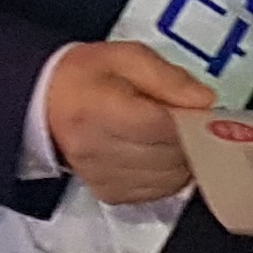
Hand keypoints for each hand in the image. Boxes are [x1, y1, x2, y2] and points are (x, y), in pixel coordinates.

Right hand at [45, 40, 217, 204]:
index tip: (205, 111)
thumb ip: (169, 78)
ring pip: (170, 179)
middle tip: (195, 121)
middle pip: (170, 156)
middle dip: (194, 139)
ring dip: (184, 159)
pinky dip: (170, 175)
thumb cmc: (88, 76)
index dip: (193, 120)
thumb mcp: (128, 57)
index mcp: (99, 110)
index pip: (163, 126)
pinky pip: (158, 192)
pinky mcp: (110, 195)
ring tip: (178, 136)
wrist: (47, 104)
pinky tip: (162, 154)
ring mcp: (103, 178)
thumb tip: (206, 102)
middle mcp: (98, 151)